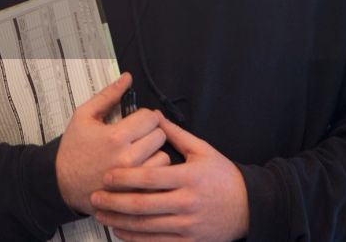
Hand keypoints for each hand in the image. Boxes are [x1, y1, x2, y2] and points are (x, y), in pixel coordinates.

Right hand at [55, 72, 168, 213]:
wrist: (63, 185)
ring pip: (164, 156)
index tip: (135, 121)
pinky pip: (159, 176)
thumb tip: (127, 78)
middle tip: (136, 136)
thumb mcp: (83, 116)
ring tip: (138, 152)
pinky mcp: (137, 192)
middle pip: (160, 135)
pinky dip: (153, 170)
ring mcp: (134, 178)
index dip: (143, 116)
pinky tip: (139, 167)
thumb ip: (108, 96)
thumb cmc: (73, 150)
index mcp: (115, 136)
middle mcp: (128, 158)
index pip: (150, 117)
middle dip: (149, 132)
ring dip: (154, 152)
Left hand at [89, 112, 248, 241]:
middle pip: (143, 204)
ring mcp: (188, 224)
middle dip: (114, 201)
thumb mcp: (204, 150)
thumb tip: (155, 117)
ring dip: (120, 221)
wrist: (250, 206)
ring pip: (146, 226)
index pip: (150, 177)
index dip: (125, 177)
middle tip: (95, 197)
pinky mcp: (189, 241)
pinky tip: (121, 231)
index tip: (107, 176)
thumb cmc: (225, 177)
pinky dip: (136, 239)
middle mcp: (187, 202)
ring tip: (101, 214)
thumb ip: (176, 135)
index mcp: (189, 177)